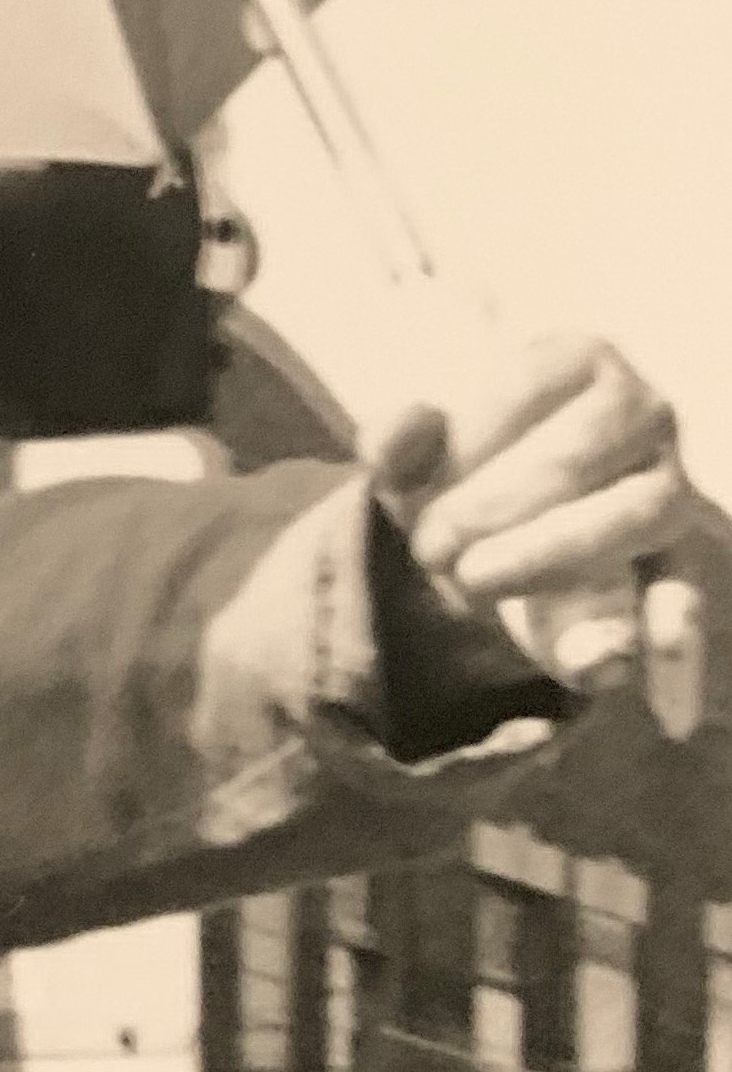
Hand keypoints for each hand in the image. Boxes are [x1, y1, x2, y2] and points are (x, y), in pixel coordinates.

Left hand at [363, 334, 694, 700]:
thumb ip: (394, 436)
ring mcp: (669, 485)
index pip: (527, 389)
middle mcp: (644, 411)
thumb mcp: (410, 448)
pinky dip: (676, 655)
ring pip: (636, 516)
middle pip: (579, 458)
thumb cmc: (454, 462)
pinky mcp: (674, 560)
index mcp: (579, 360)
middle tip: (430, 551)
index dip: (463, 442)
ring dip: (552, 557)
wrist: (485, 510)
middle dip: (496, 507)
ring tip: (473, 586)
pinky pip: (683, 599)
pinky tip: (664, 711)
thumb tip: (388, 442)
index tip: (397, 483)